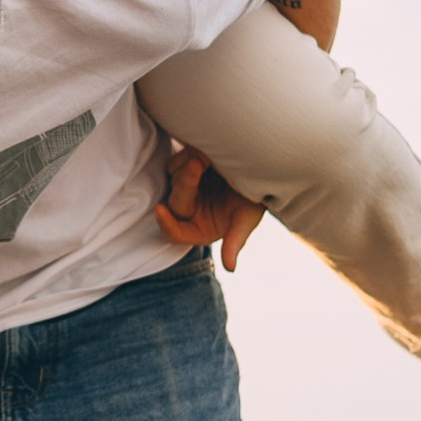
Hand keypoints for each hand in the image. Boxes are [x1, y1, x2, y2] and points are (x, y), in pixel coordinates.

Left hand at [154, 145, 265, 270]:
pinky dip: (186, 157)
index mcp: (199, 231)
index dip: (166, 224)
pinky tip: (205, 151)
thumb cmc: (255, 200)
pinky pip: (174, 164)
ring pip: (172, 180)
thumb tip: (230, 269)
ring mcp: (184, 190)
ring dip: (187, 167)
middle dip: (186, 182)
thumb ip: (234, 242)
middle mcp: (189, 212)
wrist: (259, 172)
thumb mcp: (247, 220)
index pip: (174, 234)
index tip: (160, 210)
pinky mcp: (182, 170)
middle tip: (200, 161)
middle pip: (175, 202)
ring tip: (208, 155)